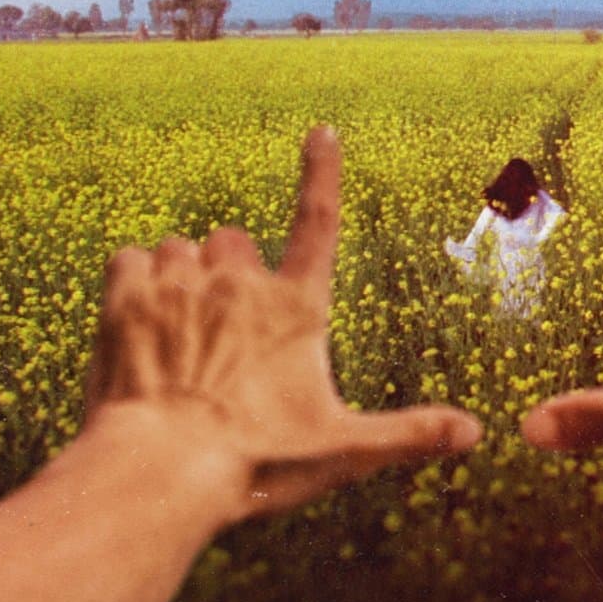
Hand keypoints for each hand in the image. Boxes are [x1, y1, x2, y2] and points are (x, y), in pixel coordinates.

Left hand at [82, 127, 482, 522]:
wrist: (164, 469)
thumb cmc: (256, 458)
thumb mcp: (342, 449)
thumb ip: (408, 434)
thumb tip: (475, 433)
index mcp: (296, 308)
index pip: (318, 222)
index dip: (322, 173)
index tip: (322, 133)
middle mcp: (240, 281)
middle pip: (234, 242)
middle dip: (230, 273)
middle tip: (222, 330)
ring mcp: (182, 282)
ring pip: (180, 249)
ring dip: (180, 278)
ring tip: (177, 335)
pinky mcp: (127, 295)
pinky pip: (130, 258)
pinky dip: (133, 280)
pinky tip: (137, 319)